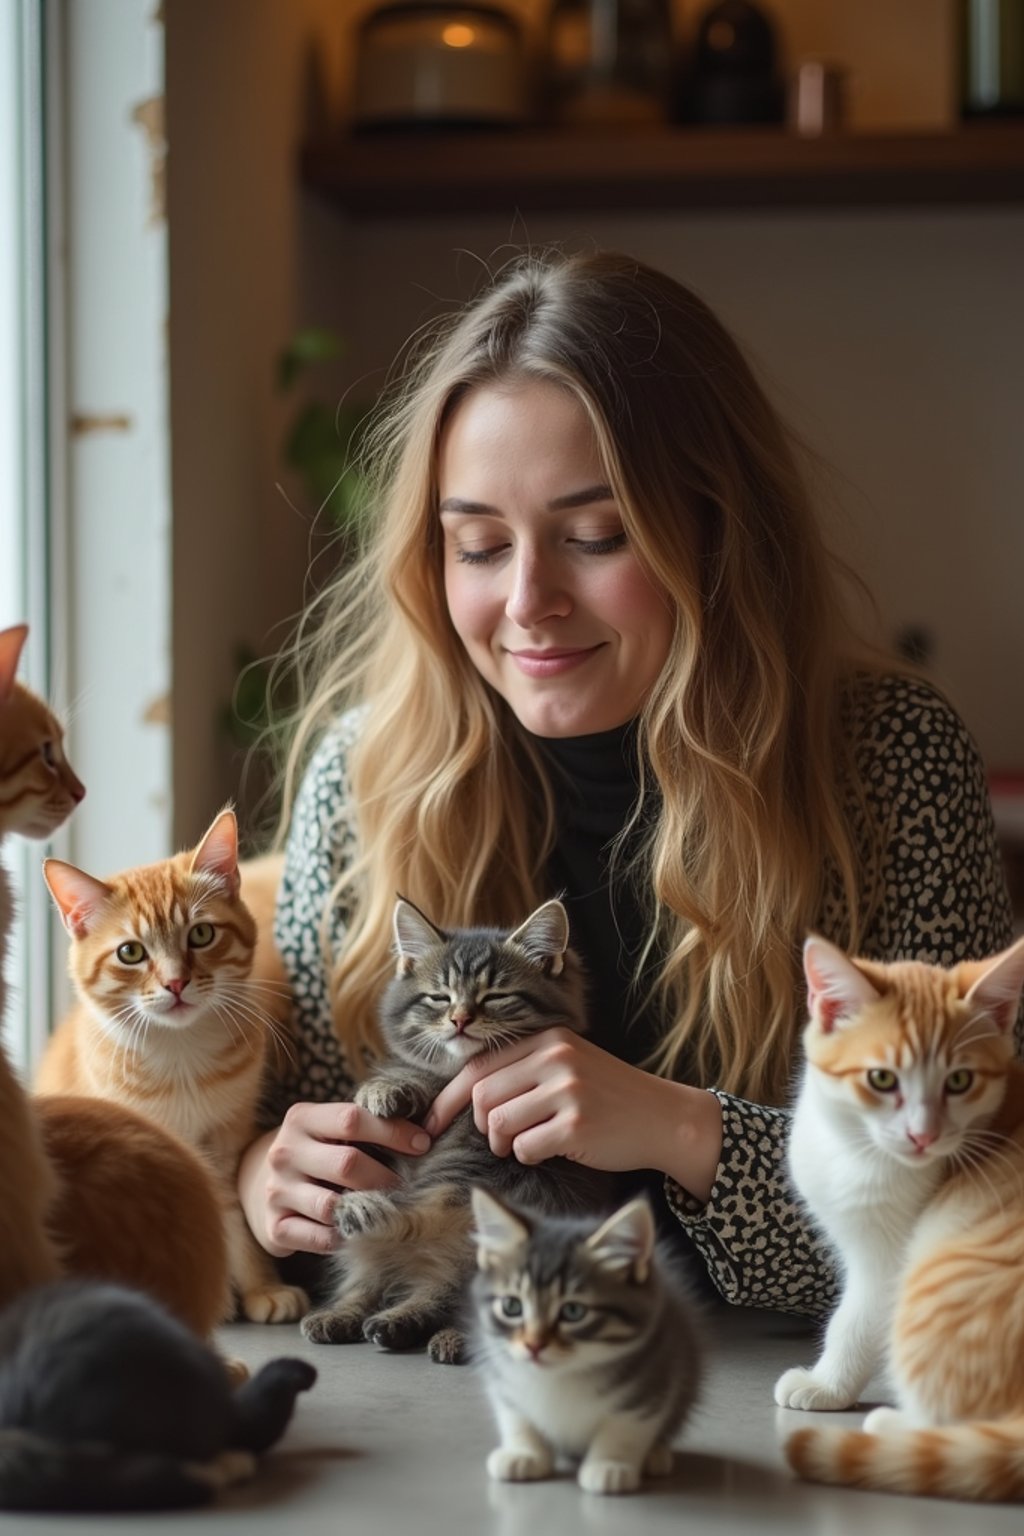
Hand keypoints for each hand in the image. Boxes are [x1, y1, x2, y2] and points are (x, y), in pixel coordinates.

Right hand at [238, 1101, 431, 1258]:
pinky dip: (346, 1237)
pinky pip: (321, 1238)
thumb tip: (428, 1130)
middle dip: (385, 1177)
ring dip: (368, 1210)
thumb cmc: (318, 1152)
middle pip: (347, 1163)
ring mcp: (275, 1191)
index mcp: (301, 1119)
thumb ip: (368, 1126)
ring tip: (389, 1210)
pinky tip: (359, 1230)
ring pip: (333, 1206)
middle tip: (407, 1187)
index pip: (351, 1118)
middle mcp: (284, 1152)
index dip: (393, 1131)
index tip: (424, 1144)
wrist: (262, 1185)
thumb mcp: (331, 1130)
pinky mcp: (275, 1228)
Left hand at [423, 1028, 720, 1194]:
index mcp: (548, 1039)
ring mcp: (567, 1090)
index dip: (448, 1098)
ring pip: (498, 1123)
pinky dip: (529, 1156)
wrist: (663, 1118)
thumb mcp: (568, 1066)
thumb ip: (523, 1071)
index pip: (478, 1065)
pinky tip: (551, 1150)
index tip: (430, 1124)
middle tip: (500, 1139)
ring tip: (527, 1143)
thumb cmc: (608, 1097)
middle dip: (481, 1125)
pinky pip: (524, 1148)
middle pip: (481, 1096)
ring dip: (504, 1143)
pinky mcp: (576, 1125)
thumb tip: (462, 1097)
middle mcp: (556, 1058)